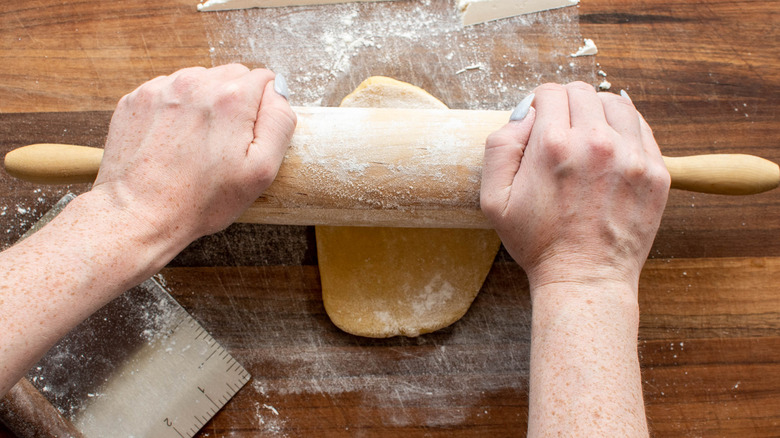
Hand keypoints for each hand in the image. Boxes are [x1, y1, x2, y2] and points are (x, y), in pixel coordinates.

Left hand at [92, 64, 295, 247]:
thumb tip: (278, 90)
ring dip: (205, 105)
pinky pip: (170, 92)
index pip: (264, 79)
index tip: (250, 136)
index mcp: (231, 97)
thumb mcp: (261, 171)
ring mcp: (162, 88)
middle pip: (232, 76)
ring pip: (201, 81)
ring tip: (198, 144)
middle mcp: (196, 83)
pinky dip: (177, 110)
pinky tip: (174, 141)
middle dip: (236, 103)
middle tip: (226, 143)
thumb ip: (279, 121)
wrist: (139, 213)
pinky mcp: (138, 99)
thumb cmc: (201, 200)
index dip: (263, 108)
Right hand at [480, 82, 669, 289]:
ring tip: (588, 135)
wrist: (585, 278)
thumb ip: (500, 146)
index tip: (539, 122)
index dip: (539, 104)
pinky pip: (642, 128)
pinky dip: (625, 129)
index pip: (550, 92)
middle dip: (567, 105)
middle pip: (582, 92)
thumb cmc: (537, 243)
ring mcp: (631, 156)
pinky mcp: (656, 172)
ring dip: (598, 111)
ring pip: (616, 103)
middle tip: (561, 131)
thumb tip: (525, 113)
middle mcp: (595, 142)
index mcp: (553, 145)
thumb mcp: (494, 200)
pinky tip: (611, 147)